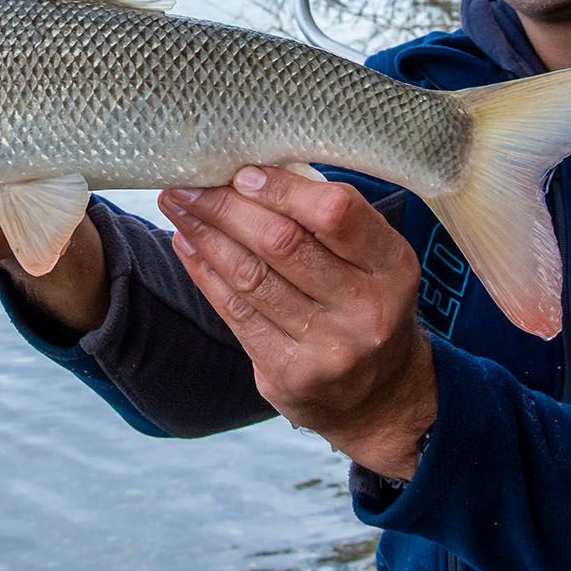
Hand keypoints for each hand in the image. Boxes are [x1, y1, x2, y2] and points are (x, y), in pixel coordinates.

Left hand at [159, 166, 436, 479]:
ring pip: (251, 278)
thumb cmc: (366, 305)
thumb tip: (252, 172)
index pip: (335, 213)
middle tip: (188, 184)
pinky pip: (236, 314)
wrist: (379, 398)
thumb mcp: (374, 261)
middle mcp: (366, 308)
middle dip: (227, 207)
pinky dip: (205, 274)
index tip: (241, 172)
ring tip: (178, 206)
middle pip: (282, 244)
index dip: (282, 189)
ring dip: (206, 235)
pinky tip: (187, 246)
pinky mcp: (291, 375)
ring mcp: (330, 347)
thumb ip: (328, 221)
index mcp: (392, 266)